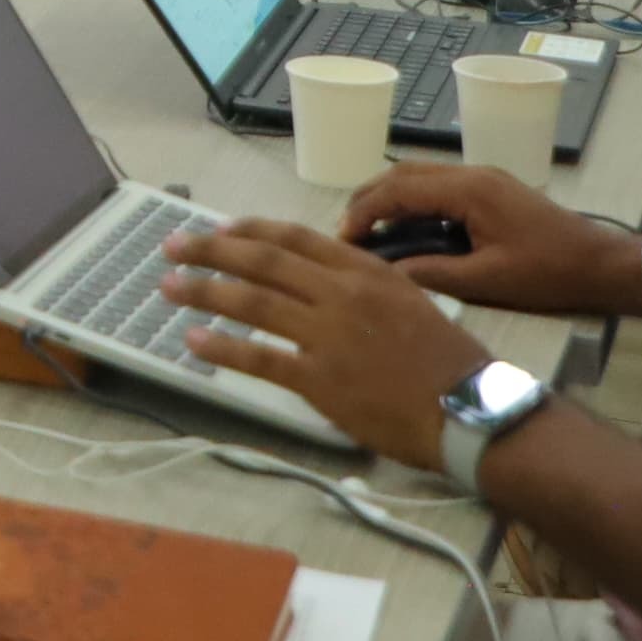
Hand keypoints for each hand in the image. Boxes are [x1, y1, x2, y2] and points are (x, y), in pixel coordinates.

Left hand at [160, 218, 495, 467]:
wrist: (471, 411)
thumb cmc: (448, 363)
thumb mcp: (410, 301)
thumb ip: (363, 285)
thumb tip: (318, 279)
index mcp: (366, 271)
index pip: (294, 238)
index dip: (249, 230)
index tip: (218, 229)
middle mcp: (343, 294)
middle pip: (262, 261)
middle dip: (210, 250)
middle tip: (173, 247)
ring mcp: (329, 335)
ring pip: (252, 302)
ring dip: (203, 291)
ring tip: (169, 287)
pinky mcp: (321, 380)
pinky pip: (259, 358)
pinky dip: (222, 348)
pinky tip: (195, 342)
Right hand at [339, 163, 641, 318]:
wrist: (603, 264)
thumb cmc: (549, 273)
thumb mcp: (489, 280)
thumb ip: (435, 273)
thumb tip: (388, 273)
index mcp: (468, 191)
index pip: (399, 191)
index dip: (365, 212)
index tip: (342, 238)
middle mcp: (471, 173)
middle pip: (403, 173)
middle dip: (368, 199)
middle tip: (346, 231)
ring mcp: (482, 177)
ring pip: (419, 175)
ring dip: (389, 196)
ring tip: (369, 229)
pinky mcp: (491, 188)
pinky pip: (438, 184)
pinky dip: (412, 199)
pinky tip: (406, 225)